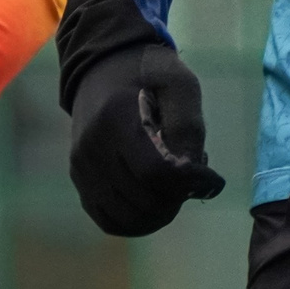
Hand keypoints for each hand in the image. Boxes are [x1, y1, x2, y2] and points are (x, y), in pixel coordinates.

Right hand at [66, 42, 224, 236]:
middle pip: (143, 201)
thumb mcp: (177, 83)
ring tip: (173, 185)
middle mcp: (92, 148)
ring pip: (127, 218)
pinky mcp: (79, 180)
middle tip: (191, 175)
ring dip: (161, 212)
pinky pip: (109, 220)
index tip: (209, 174)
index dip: (188, 182)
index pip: (154, 173)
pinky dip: (137, 221)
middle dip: (178, 197)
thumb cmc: (146, 72)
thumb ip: (187, 125)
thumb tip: (192, 175)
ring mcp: (82, 167)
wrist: (101, 67)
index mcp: (116, 119)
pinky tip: (155, 200)